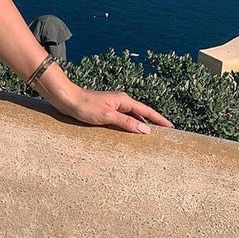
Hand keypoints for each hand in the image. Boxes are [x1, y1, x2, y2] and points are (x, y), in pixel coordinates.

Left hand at [49, 85, 173, 133]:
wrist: (67, 99)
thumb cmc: (85, 106)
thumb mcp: (107, 116)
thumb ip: (127, 123)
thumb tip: (146, 131)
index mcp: (124, 100)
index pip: (147, 111)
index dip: (159, 119)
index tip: (171, 127)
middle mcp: (120, 102)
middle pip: (140, 114)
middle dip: (152, 124)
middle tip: (164, 135)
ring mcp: (112, 106)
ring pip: (131, 117)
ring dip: (139, 126)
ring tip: (149, 138)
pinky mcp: (105, 111)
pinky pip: (121, 119)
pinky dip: (128, 126)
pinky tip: (128, 134)